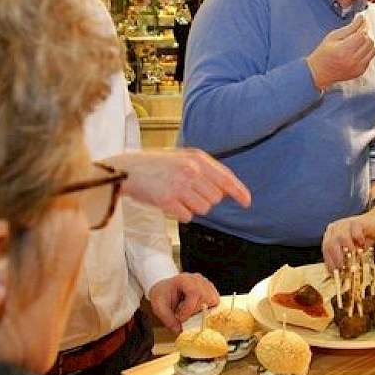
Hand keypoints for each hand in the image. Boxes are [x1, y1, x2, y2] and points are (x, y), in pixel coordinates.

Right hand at [106, 149, 250, 221]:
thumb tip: (226, 189)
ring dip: (193, 206)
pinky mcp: (168, 200)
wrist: (127, 170)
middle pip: (216, 198)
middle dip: (206, 199)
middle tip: (188, 192)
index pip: (226, 178)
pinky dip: (180, 213)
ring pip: (203, 208)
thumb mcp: (183, 158)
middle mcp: (191, 171)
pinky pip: (187, 216)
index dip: (239, 191)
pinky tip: (169, 202)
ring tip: (178, 195)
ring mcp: (180, 185)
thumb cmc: (156, 165)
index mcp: (197, 158)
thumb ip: (205, 170)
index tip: (247, 202)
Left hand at [148, 273, 219, 333]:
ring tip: (189, 312)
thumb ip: (167, 319)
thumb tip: (179, 329)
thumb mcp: (158, 307)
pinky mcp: (210, 291)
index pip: (194, 294)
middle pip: (207, 297)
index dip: (188, 310)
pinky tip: (195, 311)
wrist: (164, 290)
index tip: (179, 319)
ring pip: (214, 300)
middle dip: (196, 311)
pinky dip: (206, 310)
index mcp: (184, 279)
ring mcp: (206, 284)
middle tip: (184, 316)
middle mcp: (198, 279)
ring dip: (202, 311)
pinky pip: (215, 302)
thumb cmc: (162, 296)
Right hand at [306, 13, 374, 89]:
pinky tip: (356, 53)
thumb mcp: (333, 36)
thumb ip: (350, 27)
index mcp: (344, 50)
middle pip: (369, 42)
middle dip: (365, 36)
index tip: (360, 24)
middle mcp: (353, 60)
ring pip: (373, 50)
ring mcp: (357, 67)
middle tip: (357, 34)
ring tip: (357, 44)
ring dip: (367, 44)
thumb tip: (361, 19)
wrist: (319, 72)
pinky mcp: (360, 72)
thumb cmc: (323, 54)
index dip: (362, 28)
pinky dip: (366, 53)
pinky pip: (370, 58)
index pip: (362, 35)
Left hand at [322, 204, 374, 269]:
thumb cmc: (363, 238)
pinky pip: (355, 232)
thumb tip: (342, 273)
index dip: (329, 262)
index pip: (326, 249)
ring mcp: (345, 223)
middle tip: (343, 267)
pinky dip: (358, 239)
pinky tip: (363, 243)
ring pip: (341, 237)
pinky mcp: (357, 222)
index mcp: (331, 234)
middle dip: (336, 258)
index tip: (335, 272)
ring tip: (355, 254)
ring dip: (348, 248)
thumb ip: (345, 258)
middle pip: (330, 243)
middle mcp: (336, 228)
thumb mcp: (352, 250)